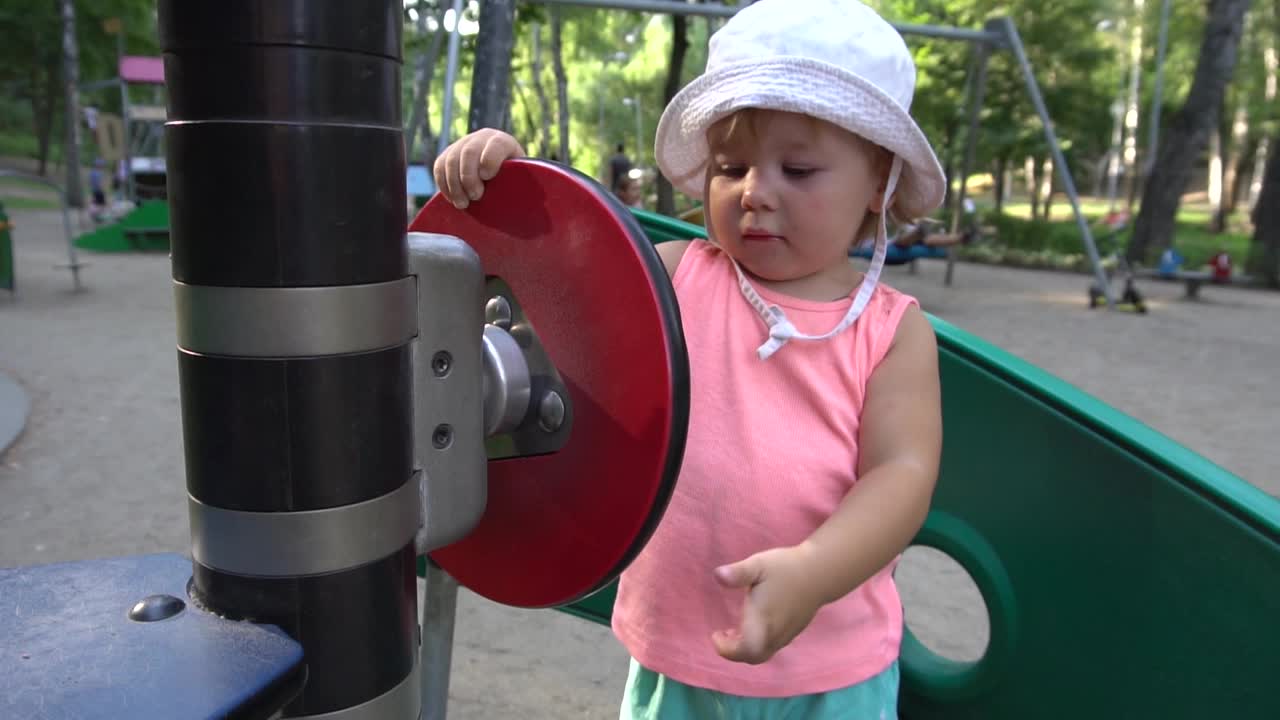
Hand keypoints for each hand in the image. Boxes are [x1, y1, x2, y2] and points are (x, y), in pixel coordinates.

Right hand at [431, 128, 525, 208]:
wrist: (499, 174)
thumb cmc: (514, 182)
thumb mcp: (521, 180)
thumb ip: (520, 185)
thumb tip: (529, 204)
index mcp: (502, 141)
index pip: (495, 145)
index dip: (490, 160)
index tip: (488, 177)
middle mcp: (481, 138)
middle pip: (469, 152)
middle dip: (469, 177)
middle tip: (476, 197)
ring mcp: (462, 144)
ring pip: (451, 160)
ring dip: (454, 185)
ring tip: (463, 204)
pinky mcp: (448, 155)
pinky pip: (439, 167)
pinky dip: (444, 185)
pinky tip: (453, 199)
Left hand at [710, 545, 825, 664]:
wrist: (820, 572)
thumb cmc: (786, 567)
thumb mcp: (759, 565)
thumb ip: (738, 573)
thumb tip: (717, 575)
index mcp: (763, 619)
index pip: (746, 650)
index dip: (728, 649)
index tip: (717, 634)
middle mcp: (776, 632)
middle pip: (754, 657)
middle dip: (735, 652)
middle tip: (723, 635)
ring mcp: (787, 633)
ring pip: (764, 653)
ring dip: (746, 647)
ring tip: (734, 630)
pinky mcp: (795, 630)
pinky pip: (773, 646)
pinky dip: (759, 642)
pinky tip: (755, 624)